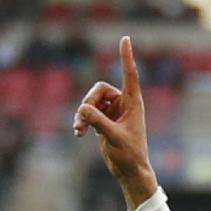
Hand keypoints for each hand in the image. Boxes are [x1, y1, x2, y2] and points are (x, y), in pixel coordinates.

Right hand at [73, 36, 158, 209]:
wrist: (129, 171)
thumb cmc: (130, 155)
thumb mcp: (113, 137)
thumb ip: (98, 122)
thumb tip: (82, 109)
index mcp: (133, 103)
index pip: (129, 74)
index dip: (126, 57)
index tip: (125, 39)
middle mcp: (123, 104)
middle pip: (98, 90)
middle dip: (88, 102)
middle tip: (82, 117)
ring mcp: (112, 112)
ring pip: (90, 102)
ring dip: (82, 114)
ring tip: (78, 129)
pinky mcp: (103, 121)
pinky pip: (88, 113)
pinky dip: (82, 121)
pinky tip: (78, 133)